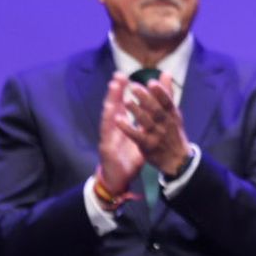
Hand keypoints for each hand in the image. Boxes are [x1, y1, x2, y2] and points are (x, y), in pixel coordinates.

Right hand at [97, 73, 143, 194]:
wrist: (119, 179)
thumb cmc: (127, 156)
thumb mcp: (139, 137)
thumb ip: (143, 122)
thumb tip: (149, 107)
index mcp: (120, 125)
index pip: (120, 105)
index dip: (121, 91)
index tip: (124, 76)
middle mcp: (112, 129)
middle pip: (112, 107)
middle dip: (114, 92)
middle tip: (118, 76)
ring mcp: (108, 138)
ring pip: (108, 118)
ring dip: (110, 103)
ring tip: (113, 89)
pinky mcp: (107, 149)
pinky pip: (108, 136)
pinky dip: (110, 125)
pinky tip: (113, 115)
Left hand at [119, 75, 190, 176]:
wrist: (177, 159)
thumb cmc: (173, 131)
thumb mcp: (173, 112)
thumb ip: (167, 93)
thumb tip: (166, 73)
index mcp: (173, 114)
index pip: (167, 102)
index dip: (160, 92)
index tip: (151, 82)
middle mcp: (166, 124)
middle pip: (156, 110)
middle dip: (145, 99)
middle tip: (133, 87)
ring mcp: (157, 135)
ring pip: (146, 122)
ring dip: (136, 112)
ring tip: (125, 101)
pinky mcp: (147, 146)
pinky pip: (136, 136)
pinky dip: (127, 128)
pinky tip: (118, 120)